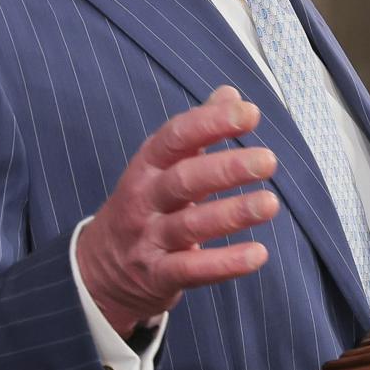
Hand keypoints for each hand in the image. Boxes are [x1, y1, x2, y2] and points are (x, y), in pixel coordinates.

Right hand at [75, 85, 279, 337]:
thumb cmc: (146, 204)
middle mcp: (144, 199)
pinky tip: (258, 255)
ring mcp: (149, 239)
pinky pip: (192, 269)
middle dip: (226, 169)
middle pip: (184, 180)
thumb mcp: (162, 165)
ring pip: (190, 225)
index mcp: (147, 165)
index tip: (250, 113)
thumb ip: (198, 131)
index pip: (176, 137)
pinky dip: (225, 263)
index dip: (211, 122)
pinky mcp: (158, 276)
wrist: (100, 269)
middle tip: (268, 161)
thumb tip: (230, 94)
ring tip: (270, 204)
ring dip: (232, 214)